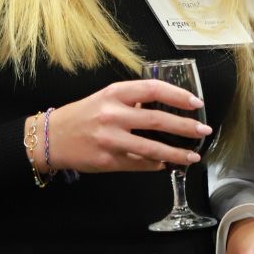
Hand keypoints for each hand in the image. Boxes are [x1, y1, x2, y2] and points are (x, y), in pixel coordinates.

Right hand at [39, 79, 211, 173]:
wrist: (50, 138)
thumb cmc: (83, 116)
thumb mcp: (106, 98)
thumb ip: (134, 101)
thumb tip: (169, 108)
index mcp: (114, 94)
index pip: (153, 89)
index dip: (178, 95)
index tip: (196, 102)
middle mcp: (112, 114)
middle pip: (157, 119)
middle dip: (185, 126)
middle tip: (203, 131)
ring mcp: (109, 139)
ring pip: (151, 148)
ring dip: (176, 153)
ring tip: (193, 156)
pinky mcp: (107, 160)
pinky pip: (139, 164)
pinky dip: (156, 164)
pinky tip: (166, 164)